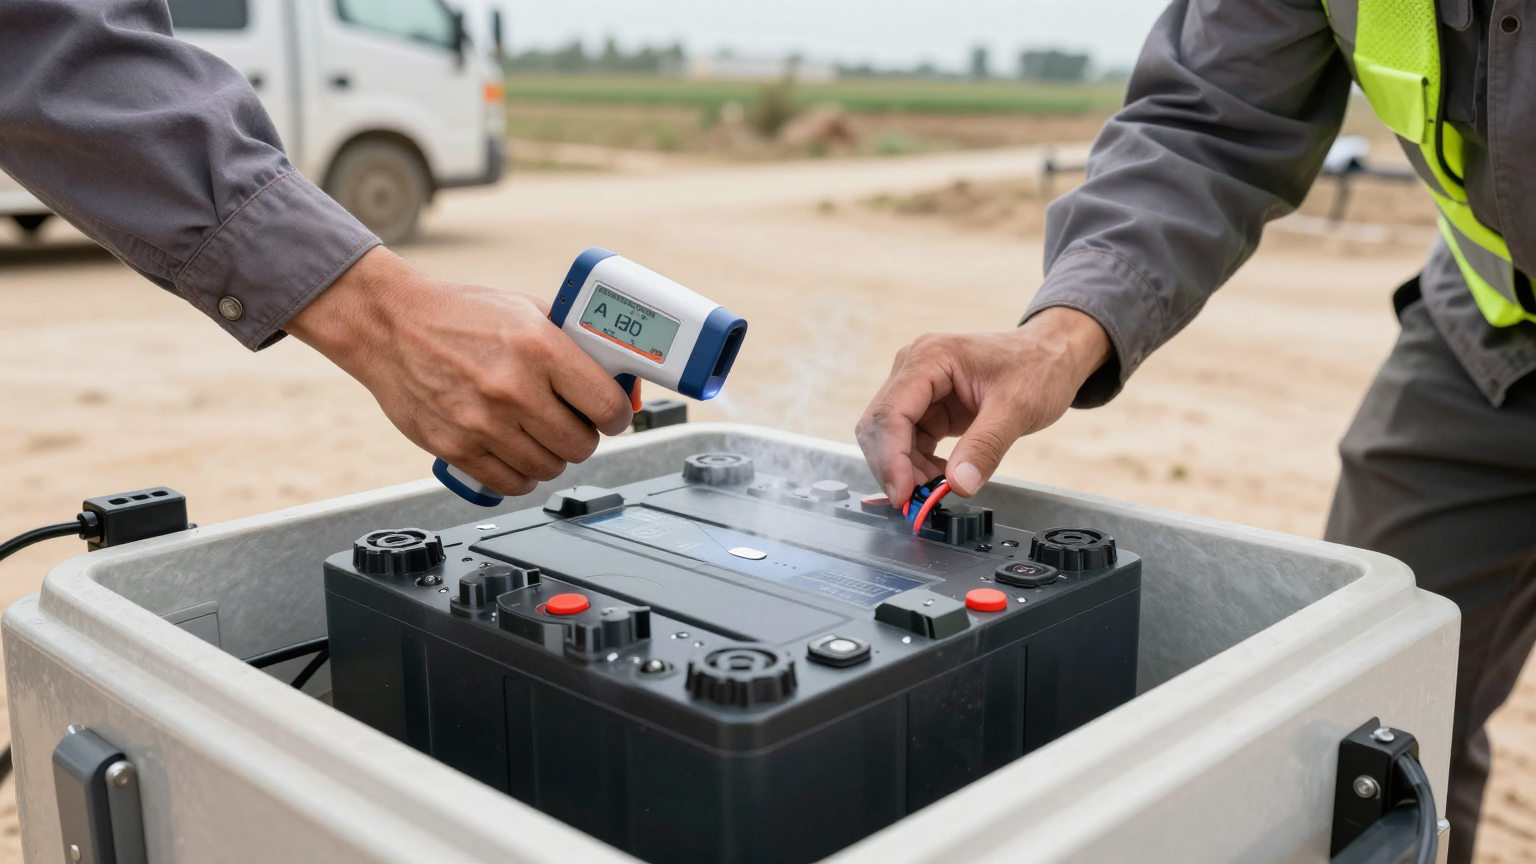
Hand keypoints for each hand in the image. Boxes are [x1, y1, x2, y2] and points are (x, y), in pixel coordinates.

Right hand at [286, 247, 632, 496]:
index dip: (617, 416)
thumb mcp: (528, 311)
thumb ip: (576, 345)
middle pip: (582, 444)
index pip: (607, 406)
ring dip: (552, 456)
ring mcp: (482, 422)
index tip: (611, 416)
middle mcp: (513, 388)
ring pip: (549, 468)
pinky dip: (521, 475)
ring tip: (539, 434)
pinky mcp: (455, 447)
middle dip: (584, 436)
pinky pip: (511, 483)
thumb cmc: (460, 314)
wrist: (390, 323)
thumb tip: (625, 386)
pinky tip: (516, 452)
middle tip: (572, 422)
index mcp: (538, 347)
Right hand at [856, 307, 1110, 503]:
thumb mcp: (1018, 408)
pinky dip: (917, 465)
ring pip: (890, 438)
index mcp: (930, 357)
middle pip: (880, 426)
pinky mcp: (927, 405)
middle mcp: (915, 367)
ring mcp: (918, 387)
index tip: (903, 494)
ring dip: (906, 469)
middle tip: (918, 500)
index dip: (891, 458)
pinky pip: (908, 441)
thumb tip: (958, 485)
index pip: (891, 412)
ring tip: (937, 488)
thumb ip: (986, 446)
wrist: (1051, 355)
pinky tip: (942, 475)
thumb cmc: (1038, 366)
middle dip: (894, 467)